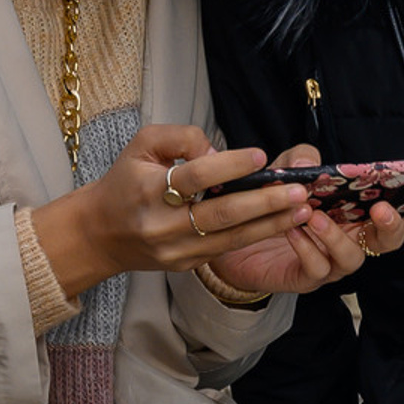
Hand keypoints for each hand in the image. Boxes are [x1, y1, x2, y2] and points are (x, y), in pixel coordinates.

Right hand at [31, 126, 317, 299]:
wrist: (100, 232)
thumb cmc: (125, 181)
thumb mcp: (141, 145)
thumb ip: (180, 138)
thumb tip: (219, 152)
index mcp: (147, 189)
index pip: (194, 176)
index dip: (229, 166)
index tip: (261, 156)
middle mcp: (162, 223)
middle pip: (221, 213)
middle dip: (265, 202)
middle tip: (299, 191)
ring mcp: (176, 249)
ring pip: (232, 237)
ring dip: (272, 224)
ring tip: (303, 210)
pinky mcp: (186, 265)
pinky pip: (227, 249)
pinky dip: (256, 236)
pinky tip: (281, 225)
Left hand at [210, 146, 403, 296]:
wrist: (228, 234)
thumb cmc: (268, 202)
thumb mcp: (284, 171)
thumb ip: (301, 160)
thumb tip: (310, 163)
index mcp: (354, 212)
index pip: (397, 213)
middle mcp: (351, 239)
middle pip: (388, 241)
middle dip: (391, 226)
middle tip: (379, 209)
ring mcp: (331, 262)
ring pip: (354, 258)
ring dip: (338, 236)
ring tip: (315, 217)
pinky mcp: (306, 278)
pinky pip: (318, 269)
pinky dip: (308, 249)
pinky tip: (293, 233)